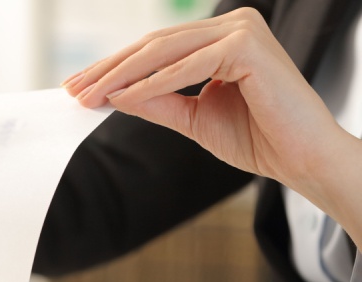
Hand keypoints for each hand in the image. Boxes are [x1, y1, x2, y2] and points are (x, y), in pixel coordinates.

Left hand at [63, 7, 347, 189]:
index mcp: (220, 37)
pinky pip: (189, 66)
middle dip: (109, 70)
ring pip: (165, 51)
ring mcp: (242, 30)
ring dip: (123, 75)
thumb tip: (114, 94)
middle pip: (154, 45)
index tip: (79, 87)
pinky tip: (125, 97)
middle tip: (74, 90)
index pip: (155, 49)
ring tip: (91, 95)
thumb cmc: (258, 138)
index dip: (113, 68)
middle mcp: (232, 25)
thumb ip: (156, 101)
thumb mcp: (193, 118)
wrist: (302, 160)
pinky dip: (155, 83)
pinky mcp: (248, 46)